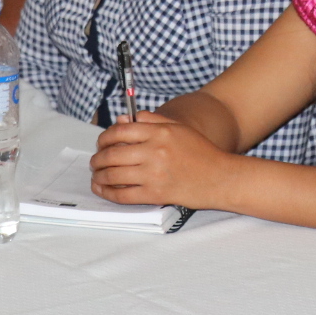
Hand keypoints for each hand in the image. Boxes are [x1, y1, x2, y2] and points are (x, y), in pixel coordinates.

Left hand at [90, 113, 234, 206]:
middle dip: (98, 159)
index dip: (104, 138)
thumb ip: (152, 120)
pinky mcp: (155, 194)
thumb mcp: (179, 128)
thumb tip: (125, 119)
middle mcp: (154, 151)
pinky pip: (123, 194)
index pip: (120, 132)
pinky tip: (103, 189)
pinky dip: (108, 193)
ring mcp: (154, 174)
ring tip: (97, 176)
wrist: (220, 178)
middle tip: (95, 162)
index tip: (101, 143)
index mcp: (159, 132)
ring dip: (99, 176)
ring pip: (113, 175)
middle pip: (112, 154)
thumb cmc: (202, 152)